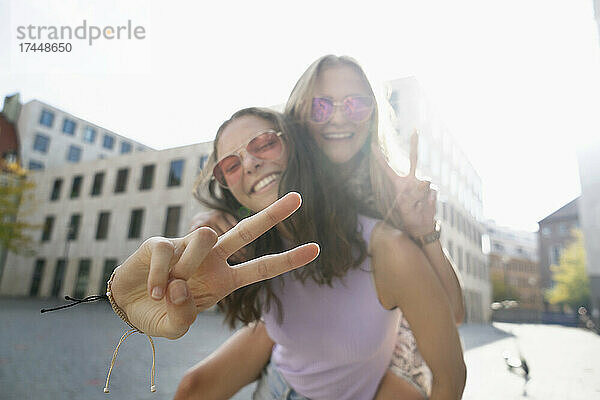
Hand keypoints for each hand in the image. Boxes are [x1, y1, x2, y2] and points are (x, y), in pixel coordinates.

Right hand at [111, 192, 319, 338]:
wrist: (126, 305)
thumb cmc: (158, 313)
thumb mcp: (176, 327)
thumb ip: (184, 316)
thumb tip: (182, 284)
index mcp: (224, 279)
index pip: (262, 267)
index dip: (288, 259)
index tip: (317, 248)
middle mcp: (211, 258)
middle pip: (247, 230)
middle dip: (273, 214)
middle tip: (299, 197)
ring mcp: (188, 247)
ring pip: (206, 237)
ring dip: (188, 266)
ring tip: (168, 290)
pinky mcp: (162, 242)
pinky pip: (168, 255)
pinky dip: (159, 279)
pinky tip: (153, 290)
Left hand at [372, 130, 436, 237]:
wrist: (421, 227)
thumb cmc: (410, 218)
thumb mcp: (407, 208)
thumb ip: (415, 193)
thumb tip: (425, 180)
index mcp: (398, 185)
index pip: (387, 169)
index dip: (380, 157)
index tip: (372, 145)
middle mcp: (410, 181)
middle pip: (414, 160)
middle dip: (415, 145)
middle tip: (416, 129)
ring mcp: (422, 184)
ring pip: (425, 182)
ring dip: (421, 196)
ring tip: (417, 207)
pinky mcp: (431, 189)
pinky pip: (432, 191)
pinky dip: (429, 200)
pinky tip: (425, 206)